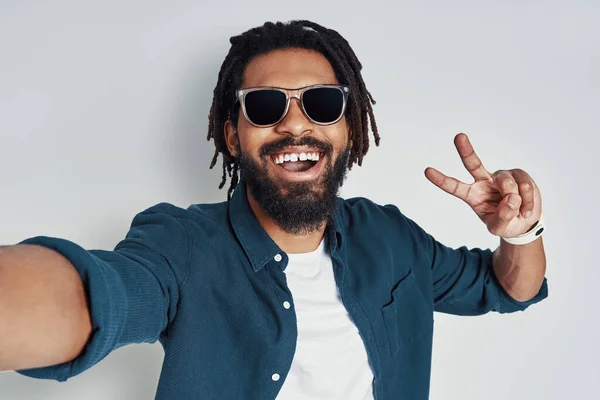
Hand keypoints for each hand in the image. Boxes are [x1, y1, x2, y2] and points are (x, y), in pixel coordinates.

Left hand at [424, 133, 541, 237]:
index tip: (427, 171)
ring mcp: (501, 176)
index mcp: (471, 195)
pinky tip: (526, 209)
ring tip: (517, 211)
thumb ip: (502, 217)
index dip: (441, 180)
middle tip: (459, 136)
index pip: (454, 187)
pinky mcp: (518, 174)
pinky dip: (528, 201)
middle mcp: (483, 181)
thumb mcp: (499, 228)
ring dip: (515, 201)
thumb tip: (511, 198)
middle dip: (466, 150)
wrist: (525, 222)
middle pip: (473, 164)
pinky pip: (524, 186)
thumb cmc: (505, 223)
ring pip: (507, 183)